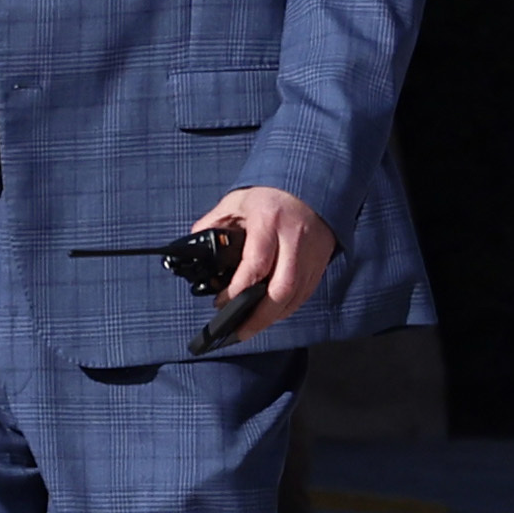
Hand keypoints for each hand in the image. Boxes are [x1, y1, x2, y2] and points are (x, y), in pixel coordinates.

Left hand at [191, 186, 337, 345]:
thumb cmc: (269, 193)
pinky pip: (306, 292)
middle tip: (237, 331)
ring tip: (250, 329)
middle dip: (259, 316)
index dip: (238, 289)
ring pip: (296, 295)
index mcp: (269, 221)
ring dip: (273, 317)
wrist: (311, 181)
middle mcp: (294, 239)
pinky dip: (288, 307)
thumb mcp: (236, 201)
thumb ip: (213, 223)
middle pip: (281, 288)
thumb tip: (192, 245)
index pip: (256, 264)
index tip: (221, 302)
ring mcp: (312, 252)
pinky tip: (271, 315)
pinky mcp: (321, 260)